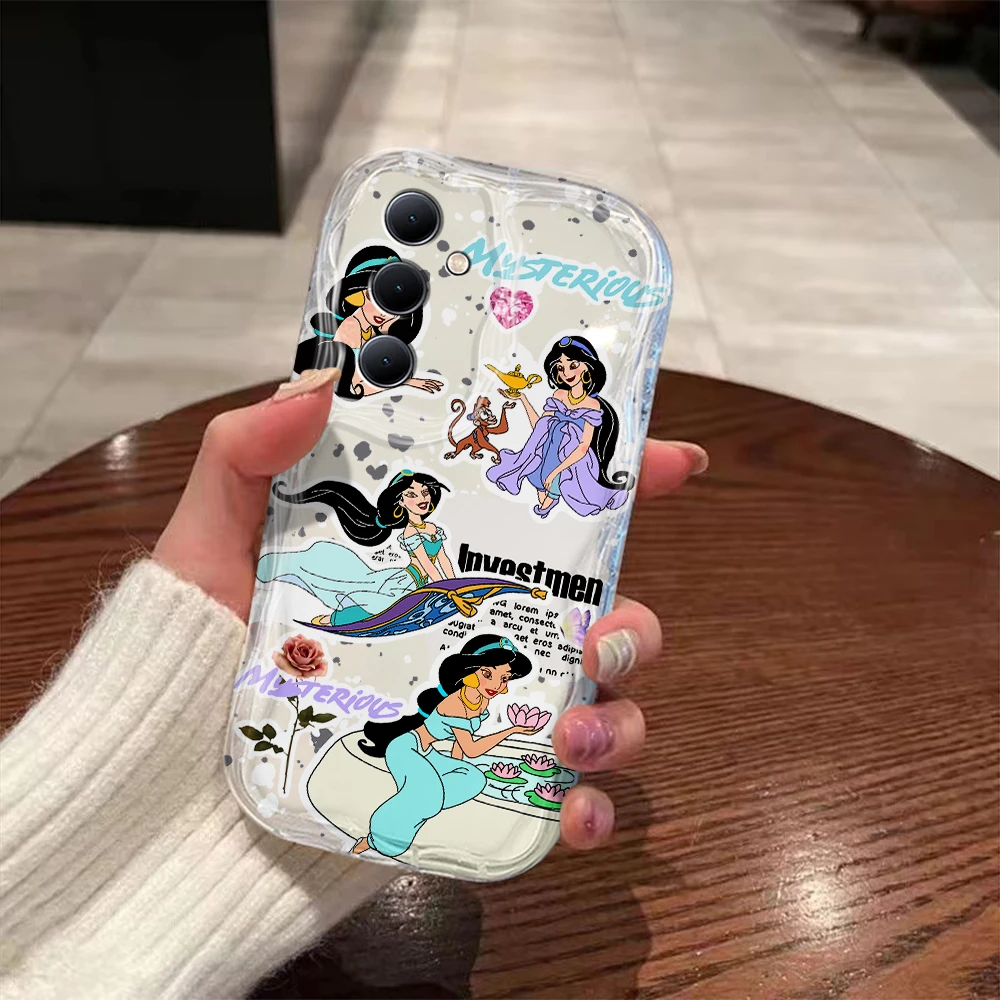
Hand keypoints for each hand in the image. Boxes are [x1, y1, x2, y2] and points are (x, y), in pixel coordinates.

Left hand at [154, 366, 708, 849]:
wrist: (171, 794)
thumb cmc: (199, 656)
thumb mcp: (213, 540)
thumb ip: (248, 454)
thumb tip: (320, 381)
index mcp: (442, 565)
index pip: (548, 514)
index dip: (627, 481)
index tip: (677, 460)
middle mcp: (477, 635)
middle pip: (604, 615)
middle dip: (636, 622)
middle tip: (600, 636)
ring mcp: (485, 716)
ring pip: (605, 708)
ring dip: (620, 719)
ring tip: (567, 736)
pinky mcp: (478, 792)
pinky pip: (566, 804)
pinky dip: (594, 809)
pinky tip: (574, 810)